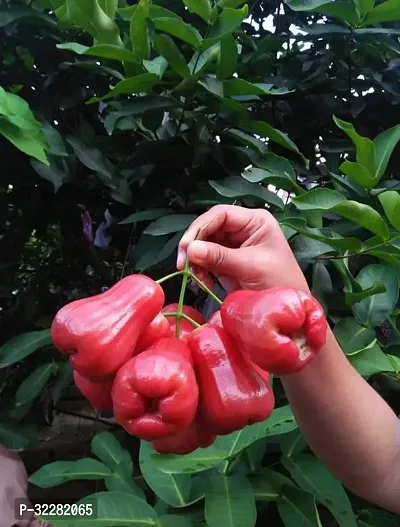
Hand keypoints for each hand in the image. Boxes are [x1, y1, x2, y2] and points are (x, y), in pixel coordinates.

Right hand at [177, 205, 308, 292]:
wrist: (287, 313)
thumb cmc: (279, 283)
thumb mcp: (250, 267)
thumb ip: (220, 257)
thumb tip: (190, 249)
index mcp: (254, 221)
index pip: (220, 214)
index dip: (200, 227)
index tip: (186, 246)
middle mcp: (243, 229)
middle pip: (209, 228)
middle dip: (194, 245)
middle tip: (183, 264)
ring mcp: (234, 246)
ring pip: (204, 244)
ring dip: (195, 260)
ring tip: (196, 278)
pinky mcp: (227, 262)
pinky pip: (206, 260)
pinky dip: (200, 270)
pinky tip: (202, 282)